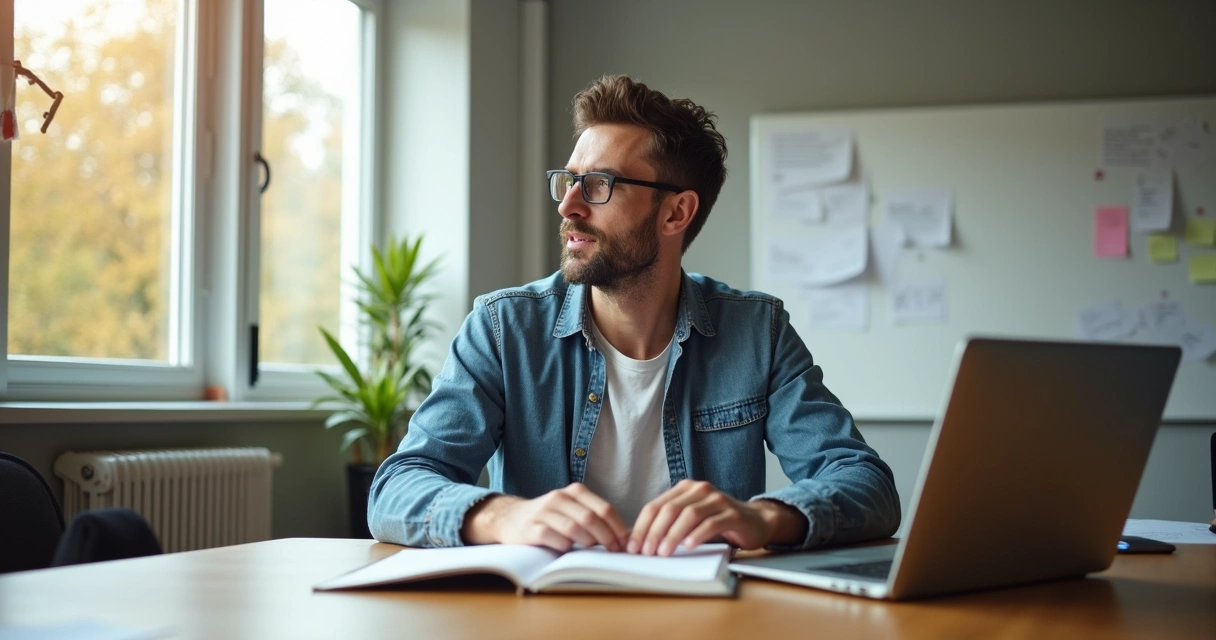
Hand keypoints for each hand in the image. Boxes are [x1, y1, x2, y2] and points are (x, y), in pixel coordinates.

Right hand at [461, 483, 629, 551]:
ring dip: (587, 542)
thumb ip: (595, 518)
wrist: (510, 518)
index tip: (626, 543)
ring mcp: (544, 512)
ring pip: (574, 528)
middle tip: (615, 551)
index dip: (618, 527)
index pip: (604, 509)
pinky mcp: (531, 528)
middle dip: (607, 537)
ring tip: (591, 550)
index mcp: (574, 491)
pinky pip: (554, 538)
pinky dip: (565, 546)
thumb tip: (626, 535)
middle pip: (591, 519)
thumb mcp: (572, 510)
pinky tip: (567, 549)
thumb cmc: (549, 517)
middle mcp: (559, 498)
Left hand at [628, 480, 805, 555]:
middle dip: (654, 532)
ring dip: (673, 535)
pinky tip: (688, 547)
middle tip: (646, 552)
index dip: (642, 527)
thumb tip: (640, 543)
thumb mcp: (690, 520)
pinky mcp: (732, 513)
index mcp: (685, 489)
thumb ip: (669, 524)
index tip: (633, 547)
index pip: (656, 506)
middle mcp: (700, 489)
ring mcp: (717, 499)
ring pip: (689, 515)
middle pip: (670, 509)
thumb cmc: (718, 522)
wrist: (755, 521)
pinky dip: (697, 535)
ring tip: (664, 553)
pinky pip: (711, 523)